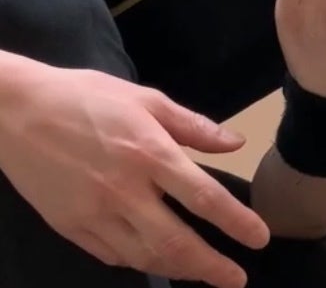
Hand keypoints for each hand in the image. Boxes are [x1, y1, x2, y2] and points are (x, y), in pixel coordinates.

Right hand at [0, 65, 268, 287]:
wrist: (15, 112)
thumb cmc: (86, 98)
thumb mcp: (146, 99)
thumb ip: (194, 126)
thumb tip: (235, 143)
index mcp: (150, 153)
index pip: (204, 198)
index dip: (236, 223)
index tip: (259, 239)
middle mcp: (124, 190)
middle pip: (176, 241)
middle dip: (211, 266)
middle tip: (237, 279)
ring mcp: (94, 213)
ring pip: (144, 256)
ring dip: (178, 269)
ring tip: (203, 273)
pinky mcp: (69, 226)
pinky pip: (111, 255)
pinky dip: (139, 261)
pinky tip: (156, 260)